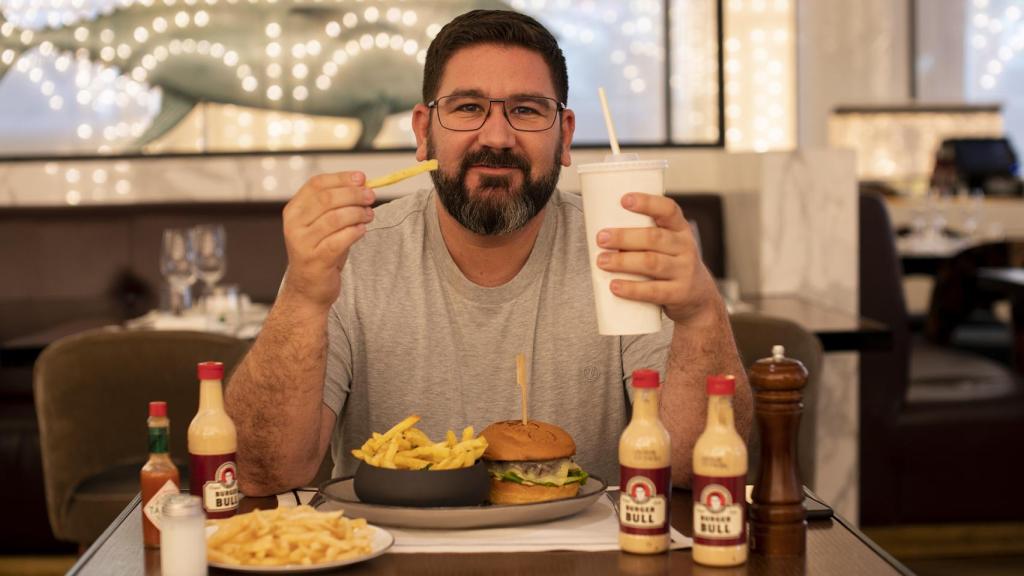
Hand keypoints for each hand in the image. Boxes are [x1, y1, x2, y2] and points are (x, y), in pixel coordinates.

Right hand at [280, 171, 375, 308]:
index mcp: (294, 210)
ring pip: (335, 218)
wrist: (307, 288)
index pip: (317, 184)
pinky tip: (362, 230)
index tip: (361, 178)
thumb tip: (363, 185)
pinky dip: (355, 232)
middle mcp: (294, 225)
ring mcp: (303, 243)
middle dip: (354, 194)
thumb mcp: (322, 224)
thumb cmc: (319, 252)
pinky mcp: (316, 259)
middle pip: (327, 198)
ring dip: (358, 213)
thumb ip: (337, 205)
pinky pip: (340, 239)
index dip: (341, 178)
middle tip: (371, 196)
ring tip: (369, 214)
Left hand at [594, 193, 718, 323]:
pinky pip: (654, 291)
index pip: (668, 209)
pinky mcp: (679, 294)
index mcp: (679, 229)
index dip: (647, 203)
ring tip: (601, 261)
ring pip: (652, 263)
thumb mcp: (667, 244)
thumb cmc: (670, 263)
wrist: (698, 297)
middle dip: (624, 237)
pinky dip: (632, 289)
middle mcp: (685, 247)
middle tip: (601, 238)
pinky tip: (615, 286)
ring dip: (623, 262)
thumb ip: (642, 235)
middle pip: (654, 238)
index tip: (624, 200)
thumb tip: (600, 229)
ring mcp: (684, 271)